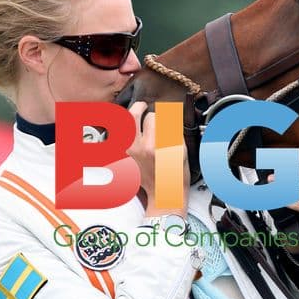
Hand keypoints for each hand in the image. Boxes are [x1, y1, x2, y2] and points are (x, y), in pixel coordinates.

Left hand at [127, 101, 189, 216]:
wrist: (164, 192)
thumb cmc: (175, 174)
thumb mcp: (181, 150)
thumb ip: (172, 130)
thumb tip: (167, 116)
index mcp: (154, 146)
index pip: (153, 117)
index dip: (159, 115)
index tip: (162, 116)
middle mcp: (137, 149)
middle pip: (132, 115)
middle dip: (139, 108)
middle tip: (143, 106)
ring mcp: (127, 154)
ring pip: (121, 125)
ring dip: (128, 119)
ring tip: (135, 116)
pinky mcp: (122, 158)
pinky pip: (117, 139)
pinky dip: (122, 133)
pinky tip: (129, 132)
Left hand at [269, 161, 298, 251]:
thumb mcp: (297, 188)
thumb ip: (293, 177)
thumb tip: (277, 169)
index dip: (296, 166)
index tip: (280, 167)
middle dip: (287, 179)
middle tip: (272, 179)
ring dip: (288, 192)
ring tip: (275, 191)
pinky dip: (296, 204)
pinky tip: (286, 202)